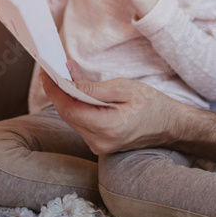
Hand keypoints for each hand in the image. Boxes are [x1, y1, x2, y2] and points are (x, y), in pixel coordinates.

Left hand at [41, 64, 186, 153]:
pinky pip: (81, 123)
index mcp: (108, 127)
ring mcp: (99, 146)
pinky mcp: (99, 144)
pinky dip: (77, 106)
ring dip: (67, 98)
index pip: (70, 109)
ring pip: (72, 119)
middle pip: (68, 115)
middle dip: (58, 92)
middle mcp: (100, 142)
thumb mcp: (125, 88)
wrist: (169, 125)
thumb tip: (68, 83)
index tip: (46, 73)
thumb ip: (94, 89)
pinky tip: (77, 91)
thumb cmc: (152, 105)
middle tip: (53, 70)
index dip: (54, 91)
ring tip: (64, 76)